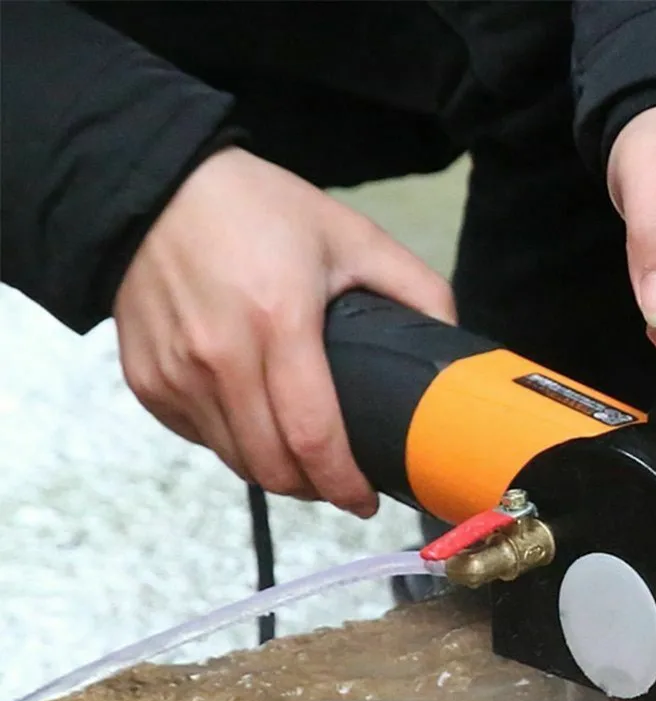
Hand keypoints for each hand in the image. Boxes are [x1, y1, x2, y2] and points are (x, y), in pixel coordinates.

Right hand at [114, 147, 454, 515]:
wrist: (152, 188)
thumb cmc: (255, 209)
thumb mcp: (350, 234)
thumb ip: (416, 286)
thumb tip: (451, 339)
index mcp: (279, 322)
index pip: (313, 438)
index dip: (345, 485)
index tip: (365, 501)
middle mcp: (221, 357)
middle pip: (273, 467)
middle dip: (315, 490)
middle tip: (339, 483)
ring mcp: (177, 373)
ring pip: (236, 462)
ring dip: (275, 474)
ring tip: (302, 460)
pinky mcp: (148, 381)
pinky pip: (201, 440)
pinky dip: (234, 446)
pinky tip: (256, 425)